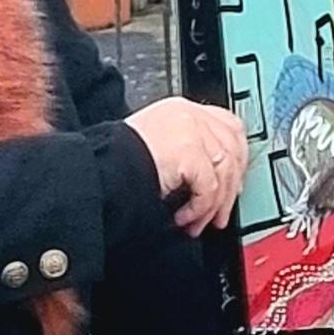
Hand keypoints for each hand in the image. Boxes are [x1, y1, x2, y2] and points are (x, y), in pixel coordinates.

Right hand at [126, 97, 249, 233]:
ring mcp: (190, 130)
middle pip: (232, 149)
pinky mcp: (189, 151)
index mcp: (180, 111)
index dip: (237, 158)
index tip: (233, 184)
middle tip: (219, 213)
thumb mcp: (157, 149)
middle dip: (230, 188)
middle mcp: (188, 115)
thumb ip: (186, 153)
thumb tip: (214, 178)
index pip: (228, 126)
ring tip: (199, 223)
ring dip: (214, 205)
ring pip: (224, 171)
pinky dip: (200, 209)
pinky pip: (209, 188)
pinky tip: (185, 219)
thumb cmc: (114, 165)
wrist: (96, 172)